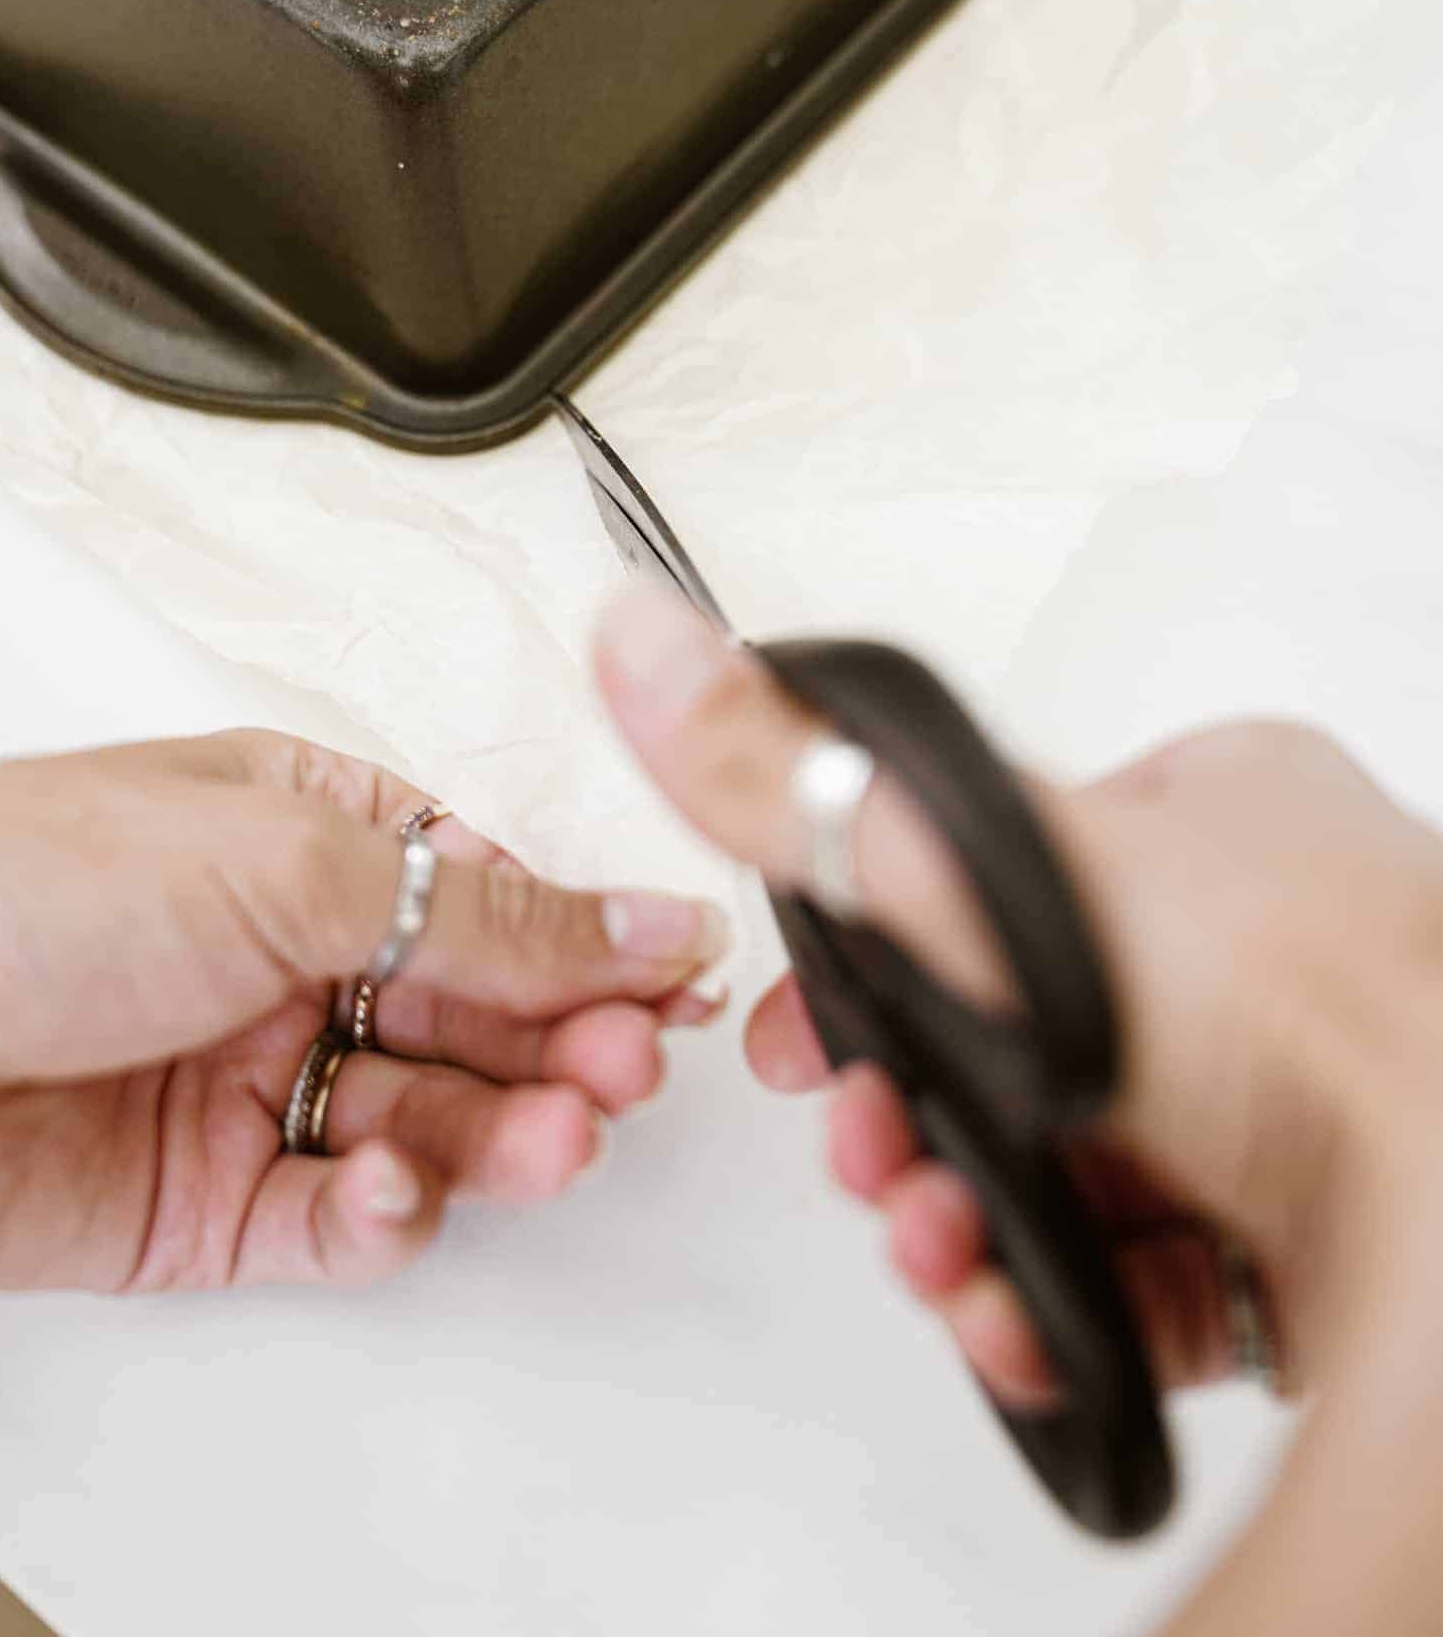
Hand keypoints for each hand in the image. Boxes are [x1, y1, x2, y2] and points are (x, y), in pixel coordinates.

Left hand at [0, 729, 726, 1291]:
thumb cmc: (17, 882)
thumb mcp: (285, 860)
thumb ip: (484, 909)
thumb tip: (643, 917)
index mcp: (308, 829)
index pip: (490, 887)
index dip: (589, 939)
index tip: (676, 980)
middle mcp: (286, 950)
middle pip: (478, 1007)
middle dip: (563, 1042)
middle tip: (625, 1070)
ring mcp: (252, 1074)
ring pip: (428, 1117)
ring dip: (501, 1132)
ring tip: (548, 1138)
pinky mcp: (207, 1196)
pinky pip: (339, 1215)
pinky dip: (386, 1216)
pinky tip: (392, 1192)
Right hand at [597, 587, 1442, 1631]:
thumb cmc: (1296, 1007)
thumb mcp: (1000, 864)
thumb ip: (805, 781)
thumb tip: (642, 643)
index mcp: (1211, 812)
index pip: (992, 873)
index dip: (874, 963)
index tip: (809, 1042)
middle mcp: (1264, 943)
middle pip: (1022, 1039)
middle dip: (914, 1123)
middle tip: (875, 1166)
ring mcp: (1302, 1095)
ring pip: (1083, 1166)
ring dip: (974, 1222)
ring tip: (942, 1258)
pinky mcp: (1321, 1232)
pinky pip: (1163, 1271)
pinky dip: (1075, 1306)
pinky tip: (1025, 1321)